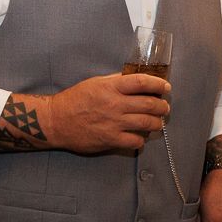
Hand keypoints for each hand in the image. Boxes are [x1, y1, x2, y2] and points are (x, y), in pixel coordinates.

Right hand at [44, 73, 169, 152]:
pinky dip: (142, 139)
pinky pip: (136, 141)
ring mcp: (114, 123)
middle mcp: (115, 104)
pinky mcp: (110, 140)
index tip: (165, 87)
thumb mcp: (96, 83)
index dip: (158, 84)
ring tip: (157, 122)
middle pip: (150, 104)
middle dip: (163, 106)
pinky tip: (140, 136)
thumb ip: (116, 81)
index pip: (142, 82)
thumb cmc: (75, 99)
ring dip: (157, 123)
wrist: (56, 121)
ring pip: (147, 123)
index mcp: (111, 87)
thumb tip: (137, 80)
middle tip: (164, 107)